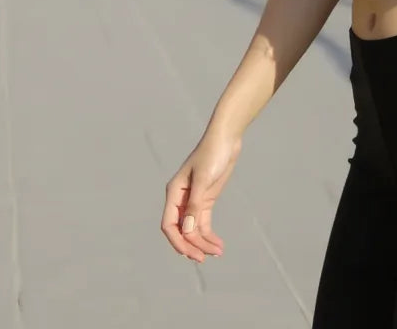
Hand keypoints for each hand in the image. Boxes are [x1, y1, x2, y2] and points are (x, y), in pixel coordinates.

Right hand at [162, 128, 241, 262]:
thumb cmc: (212, 154)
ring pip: (193, 229)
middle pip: (181, 230)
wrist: (227, 139)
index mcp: (174, 193)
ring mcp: (193, 200)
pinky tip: (217, 245)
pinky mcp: (206, 199)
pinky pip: (203, 223)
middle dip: (191, 245)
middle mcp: (181, 199)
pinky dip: (209, 234)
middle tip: (204, 258)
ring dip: (202, 242)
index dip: (177, 241)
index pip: (169, 225)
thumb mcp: (203, 179)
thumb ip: (195, 205)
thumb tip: (187, 231)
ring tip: (217, 252)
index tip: (190, 253)